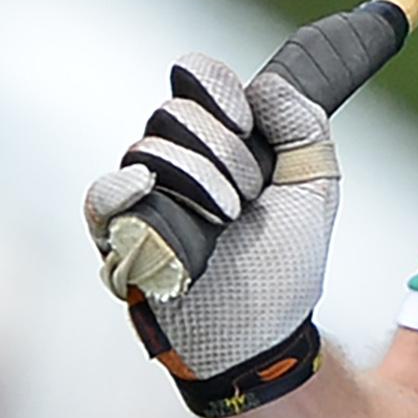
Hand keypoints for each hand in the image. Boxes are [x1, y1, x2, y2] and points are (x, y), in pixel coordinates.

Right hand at [85, 56, 338, 407]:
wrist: (261, 334)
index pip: (198, 82)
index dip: (216, 88)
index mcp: (220, 144)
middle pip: (174, 113)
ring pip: (147, 149)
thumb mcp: (315, 190)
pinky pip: (102, 194)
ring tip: (226, 220)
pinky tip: (146, 188)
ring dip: (197, 180)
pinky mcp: (118, 237)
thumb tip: (267, 84)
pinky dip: (122, 187)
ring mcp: (143, 198)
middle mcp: (175, 163)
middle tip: (248, 195)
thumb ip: (304, 129)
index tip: (245, 120)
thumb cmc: (283, 266)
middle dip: (223, 151)